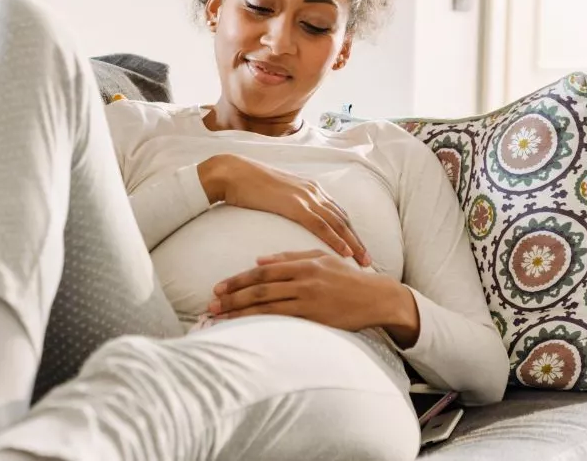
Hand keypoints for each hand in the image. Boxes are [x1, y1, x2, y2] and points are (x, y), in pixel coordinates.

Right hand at [198, 154, 370, 266]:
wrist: (232, 172)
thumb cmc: (248, 185)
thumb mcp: (277, 194)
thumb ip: (290, 204)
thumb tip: (294, 217)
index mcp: (310, 188)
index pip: (337, 213)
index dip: (350, 231)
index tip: (359, 248)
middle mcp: (314, 191)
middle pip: (343, 219)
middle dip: (357, 240)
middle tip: (369, 260)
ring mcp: (306, 197)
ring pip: (338, 223)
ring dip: (353, 243)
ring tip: (363, 261)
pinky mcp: (295, 205)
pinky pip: (321, 225)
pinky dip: (335, 239)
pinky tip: (345, 252)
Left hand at [208, 250, 419, 346]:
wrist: (375, 297)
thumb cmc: (346, 278)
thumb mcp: (320, 259)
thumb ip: (290, 257)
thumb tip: (259, 258)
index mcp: (304, 264)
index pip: (263, 270)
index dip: (239, 279)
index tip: (219, 287)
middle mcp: (304, 280)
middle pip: (260, 287)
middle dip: (233, 297)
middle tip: (211, 304)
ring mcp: (310, 300)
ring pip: (268, 305)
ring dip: (241, 312)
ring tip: (221, 318)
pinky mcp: (316, 318)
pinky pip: (283, 321)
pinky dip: (262, 323)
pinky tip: (247, 328)